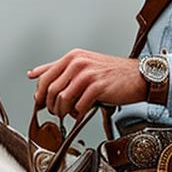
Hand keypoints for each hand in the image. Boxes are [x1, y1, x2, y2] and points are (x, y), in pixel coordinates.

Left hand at [28, 50, 148, 118]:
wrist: (138, 76)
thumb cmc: (111, 73)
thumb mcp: (83, 64)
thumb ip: (58, 68)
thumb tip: (33, 74)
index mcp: (73, 57)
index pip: (45, 77)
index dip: (40, 94)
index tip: (41, 103)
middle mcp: (78, 63)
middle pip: (51, 90)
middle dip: (51, 106)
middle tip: (57, 112)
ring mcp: (88, 74)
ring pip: (63, 99)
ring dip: (63, 111)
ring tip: (69, 113)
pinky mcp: (98, 87)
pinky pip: (79, 106)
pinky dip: (78, 114)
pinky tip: (82, 113)